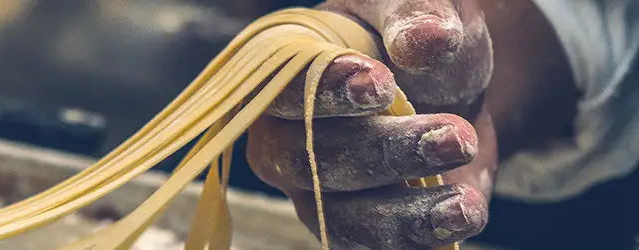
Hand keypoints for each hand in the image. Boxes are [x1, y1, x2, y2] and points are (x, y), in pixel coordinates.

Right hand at [246, 0, 495, 248]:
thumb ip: (417, 12)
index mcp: (281, 71)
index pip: (284, 89)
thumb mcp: (421, 4)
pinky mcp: (350, 225)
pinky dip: (415, 241)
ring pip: (339, 217)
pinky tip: (460, 217)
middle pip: (309, 160)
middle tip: (455, 136)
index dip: (327, 92)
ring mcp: (312, 189)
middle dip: (384, 153)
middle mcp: (282, 136)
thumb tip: (426, 40)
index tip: (381, 85)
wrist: (448, 85)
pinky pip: (370, 248)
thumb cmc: (415, 35)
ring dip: (404, 214)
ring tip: (465, 202)